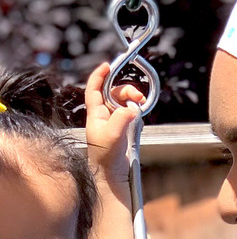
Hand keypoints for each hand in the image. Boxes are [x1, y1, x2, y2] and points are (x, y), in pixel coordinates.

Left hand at [85, 62, 144, 184]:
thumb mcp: (112, 135)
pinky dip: (137, 109)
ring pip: (124, 101)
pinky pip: (131, 112)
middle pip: (114, 92)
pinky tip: (140, 114)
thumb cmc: (105, 156)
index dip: (99, 75)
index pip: (94, 89)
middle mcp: (104, 115)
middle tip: (138, 96)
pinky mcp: (124, 128)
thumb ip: (122, 118)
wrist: (111, 173)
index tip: (108, 65)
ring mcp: (114, 121)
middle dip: (126, 90)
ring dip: (133, 100)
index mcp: (95, 114)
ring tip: (141, 105)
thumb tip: (133, 107)